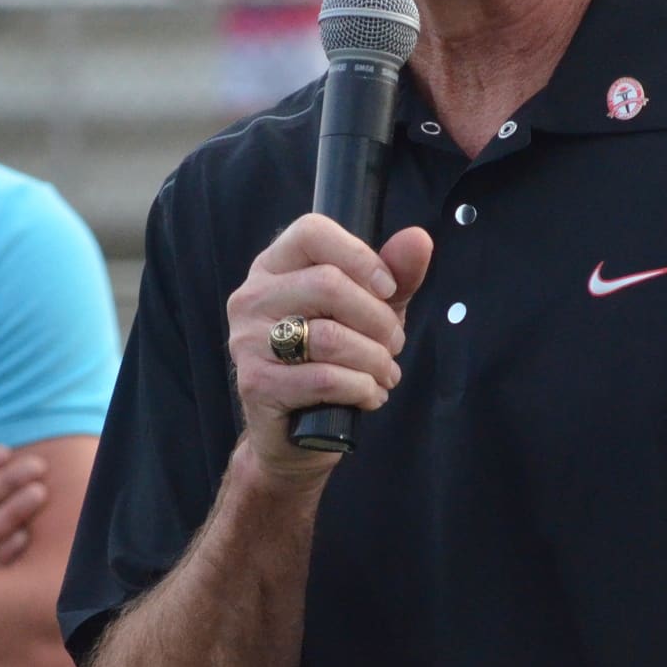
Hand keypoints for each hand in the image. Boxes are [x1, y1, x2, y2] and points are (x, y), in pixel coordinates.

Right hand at [226, 215, 432, 484]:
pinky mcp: (256, 382)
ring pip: (330, 336)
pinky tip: (369, 395)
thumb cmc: (333, 360)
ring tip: (386, 373)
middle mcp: (252, 297)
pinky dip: (361, 388)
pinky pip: (325, 378)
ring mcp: (248, 340)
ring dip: (375, 359)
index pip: (311, 232)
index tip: (388, 288)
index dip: (360, 256)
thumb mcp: (370, 311)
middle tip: (394, 344)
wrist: (297, 434)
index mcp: (274, 266)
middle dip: (378, 318)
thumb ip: (396, 275)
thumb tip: (418, 239)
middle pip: (327, 283)